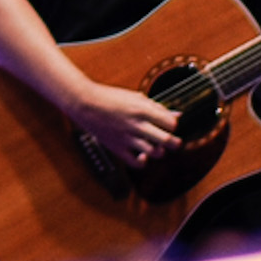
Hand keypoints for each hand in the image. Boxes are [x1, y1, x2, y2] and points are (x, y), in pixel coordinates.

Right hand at [66, 80, 180, 169]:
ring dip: (159, 151)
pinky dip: (143, 161)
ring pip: (154, 152)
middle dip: (175, 142)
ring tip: (156, 146)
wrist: (84, 102)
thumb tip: (177, 115)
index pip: (171, 123)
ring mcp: (126, 137)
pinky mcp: (117, 148)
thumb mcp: (135, 97)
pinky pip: (136, 163)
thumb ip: (157, 107)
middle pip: (167, 140)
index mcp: (142, 109)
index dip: (173, 125)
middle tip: (173, 141)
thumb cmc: (110, 97)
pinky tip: (142, 154)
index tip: (168, 125)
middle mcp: (136, 124)